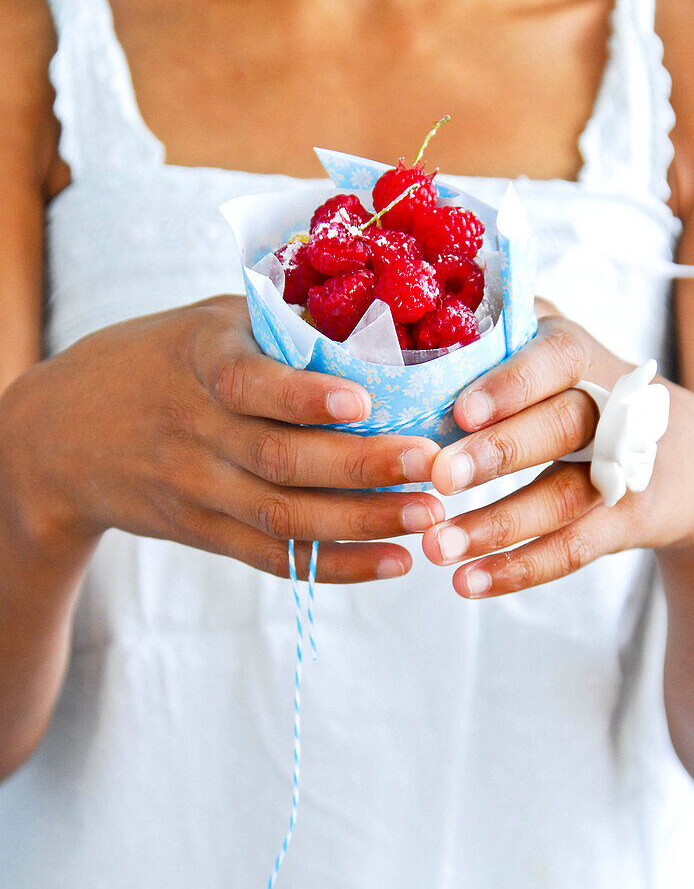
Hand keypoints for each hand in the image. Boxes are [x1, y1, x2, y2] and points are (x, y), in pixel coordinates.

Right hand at [1, 296, 443, 583]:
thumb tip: (383, 327)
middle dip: (364, 467)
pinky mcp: (204, 531)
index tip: (363, 399)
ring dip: (363, 523)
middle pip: (282, 461)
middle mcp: (196, 432)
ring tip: (431, 518)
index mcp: (200, 363)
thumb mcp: (205, 323)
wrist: (62, 435)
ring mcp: (197, 489)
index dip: (303, 397)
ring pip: (285, 518)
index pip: (250, 385)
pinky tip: (391, 561)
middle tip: (435, 466)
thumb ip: (277, 328)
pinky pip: (273, 557)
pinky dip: (335, 565)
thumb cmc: (159, 360)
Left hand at [422, 299, 693, 597]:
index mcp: (577, 355)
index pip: (553, 361)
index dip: (510, 386)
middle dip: (498, 453)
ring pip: (561, 497)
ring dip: (497, 525)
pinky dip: (518, 568)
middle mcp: (606, 408)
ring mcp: (620, 469)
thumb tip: (401, 342)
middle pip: (560, 427)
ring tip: (436, 548)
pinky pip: (570, 549)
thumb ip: (489, 339)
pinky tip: (467, 583)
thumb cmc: (574, 390)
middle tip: (439, 478)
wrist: (680, 450)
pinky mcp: (623, 521)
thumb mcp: (545, 348)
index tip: (460, 411)